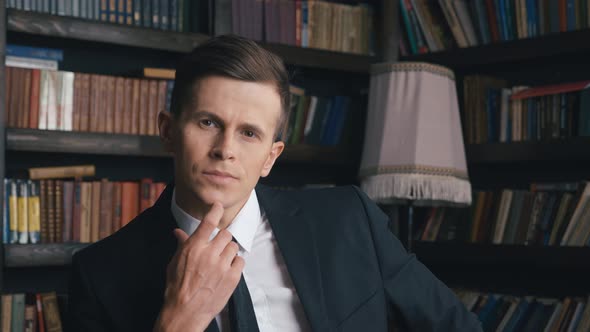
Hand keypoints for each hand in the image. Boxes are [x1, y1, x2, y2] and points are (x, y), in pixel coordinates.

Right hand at [153, 202, 243, 331]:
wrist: (184, 311)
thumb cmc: (176, 287)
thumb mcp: (175, 263)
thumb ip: (182, 245)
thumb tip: (178, 232)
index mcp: (194, 247)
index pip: (208, 223)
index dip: (215, 211)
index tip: (219, 206)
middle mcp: (209, 254)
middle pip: (226, 234)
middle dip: (222, 239)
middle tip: (217, 248)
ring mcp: (222, 266)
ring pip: (234, 247)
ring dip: (229, 252)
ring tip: (220, 262)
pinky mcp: (232, 277)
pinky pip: (241, 261)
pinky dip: (235, 264)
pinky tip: (227, 270)